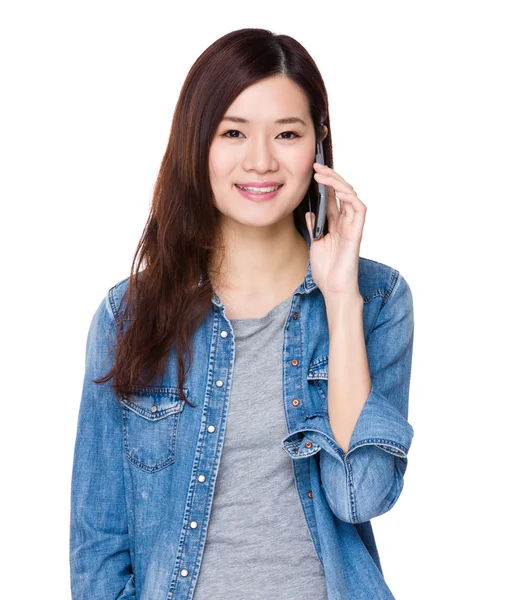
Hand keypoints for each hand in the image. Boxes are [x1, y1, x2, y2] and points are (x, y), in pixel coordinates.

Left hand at [304, 162, 366, 297]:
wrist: (333, 287)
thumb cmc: (326, 269)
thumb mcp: (314, 243)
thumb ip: (314, 226)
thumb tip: (310, 211)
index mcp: (335, 223)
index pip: (331, 197)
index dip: (324, 182)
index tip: (312, 171)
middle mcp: (345, 221)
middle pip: (341, 191)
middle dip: (330, 177)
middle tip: (316, 166)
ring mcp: (352, 225)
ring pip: (351, 196)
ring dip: (338, 182)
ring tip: (323, 175)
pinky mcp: (357, 232)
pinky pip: (359, 209)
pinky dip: (351, 197)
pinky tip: (339, 191)